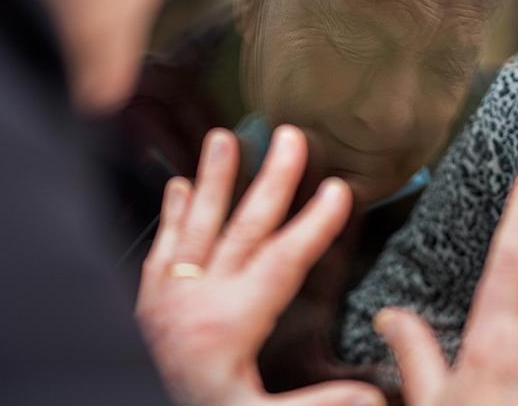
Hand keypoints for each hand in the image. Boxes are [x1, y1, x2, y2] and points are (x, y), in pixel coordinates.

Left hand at [135, 126, 384, 405]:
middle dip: (272, 180)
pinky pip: (161, 246)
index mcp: (231, 323)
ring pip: (197, 225)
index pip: (283, 261)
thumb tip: (369, 396)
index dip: (314, 224)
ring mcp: (169, 295)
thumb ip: (313, 403)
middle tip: (288, 139)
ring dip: (213, 179)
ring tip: (223, 139)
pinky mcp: (148, 301)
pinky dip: (171, 215)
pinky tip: (177, 187)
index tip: (337, 190)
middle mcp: (198, 298)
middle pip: (243, 228)